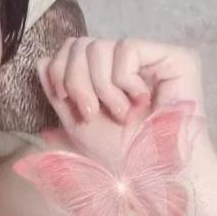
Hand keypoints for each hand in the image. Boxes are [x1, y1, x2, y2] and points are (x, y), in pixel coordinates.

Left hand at [35, 37, 206, 166]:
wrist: (149, 171)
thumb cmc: (116, 153)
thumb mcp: (76, 122)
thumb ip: (58, 93)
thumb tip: (43, 60)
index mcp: (104, 74)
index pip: (71, 48)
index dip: (59, 70)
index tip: (65, 100)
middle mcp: (126, 62)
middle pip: (81, 44)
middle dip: (76, 81)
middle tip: (90, 112)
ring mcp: (150, 57)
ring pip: (100, 46)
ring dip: (101, 87)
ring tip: (118, 113)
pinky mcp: (173, 57)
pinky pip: (126, 49)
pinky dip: (123, 80)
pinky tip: (139, 101)